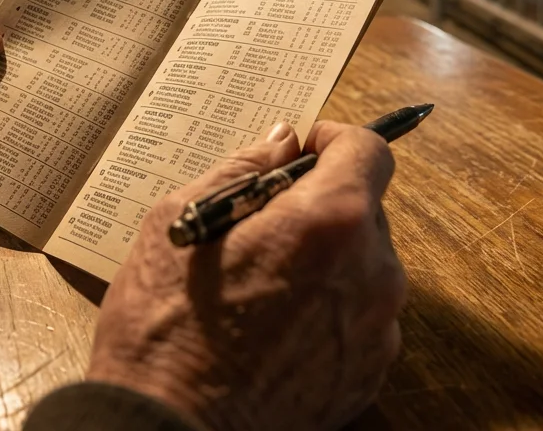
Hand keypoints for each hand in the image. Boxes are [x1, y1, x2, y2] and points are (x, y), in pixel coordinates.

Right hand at [87, 121, 406, 430]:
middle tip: (259, 227)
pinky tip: (273, 330)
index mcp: (330, 223)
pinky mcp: (367, 376)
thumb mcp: (182, 222)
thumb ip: (242, 170)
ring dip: (324, 263)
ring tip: (260, 288)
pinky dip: (326, 313)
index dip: (333, 140)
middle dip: (319, 206)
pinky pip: (358, 321)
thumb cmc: (165, 328)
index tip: (301, 150)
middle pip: (365, 211)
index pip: (368, 151)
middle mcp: (372, 274)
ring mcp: (376, 332)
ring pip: (362, 268)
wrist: (168, 430)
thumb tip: (280, 142)